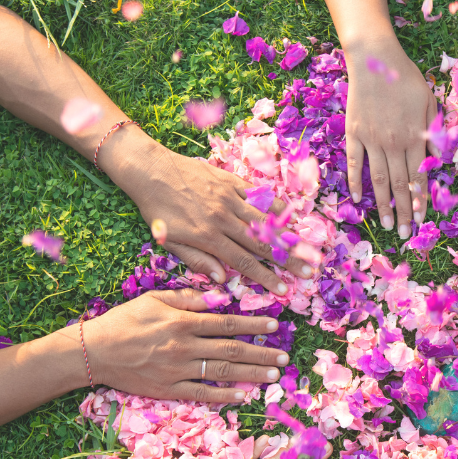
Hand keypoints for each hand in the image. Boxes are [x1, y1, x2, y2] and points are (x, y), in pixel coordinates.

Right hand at [79, 288, 287, 401]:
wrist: (94, 352)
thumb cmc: (124, 321)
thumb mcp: (154, 300)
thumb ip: (189, 299)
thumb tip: (221, 296)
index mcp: (182, 322)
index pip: (227, 323)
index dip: (254, 324)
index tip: (275, 325)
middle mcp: (184, 347)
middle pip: (232, 350)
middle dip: (262, 353)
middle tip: (284, 357)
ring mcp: (178, 371)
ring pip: (223, 373)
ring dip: (252, 374)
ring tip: (274, 375)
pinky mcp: (169, 390)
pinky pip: (203, 394)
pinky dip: (226, 395)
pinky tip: (245, 395)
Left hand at [116, 141, 312, 293]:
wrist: (149, 169)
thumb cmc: (156, 209)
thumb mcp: (168, 240)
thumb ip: (197, 260)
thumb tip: (223, 280)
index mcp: (208, 236)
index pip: (243, 262)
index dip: (265, 277)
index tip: (282, 289)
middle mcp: (223, 218)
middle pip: (261, 244)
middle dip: (287, 260)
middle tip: (308, 272)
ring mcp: (229, 198)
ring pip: (265, 221)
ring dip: (288, 237)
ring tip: (307, 249)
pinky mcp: (231, 182)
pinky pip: (259, 196)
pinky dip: (276, 207)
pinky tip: (292, 216)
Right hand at [344, 39, 436, 240]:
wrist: (374, 58)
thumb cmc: (406, 78)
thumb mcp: (429, 102)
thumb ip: (434, 132)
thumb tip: (439, 159)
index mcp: (415, 137)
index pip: (419, 176)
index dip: (420, 200)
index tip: (421, 221)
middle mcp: (393, 143)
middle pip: (399, 184)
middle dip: (403, 211)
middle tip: (404, 234)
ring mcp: (372, 140)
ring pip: (379, 179)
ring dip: (382, 204)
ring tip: (385, 225)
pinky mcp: (354, 133)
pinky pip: (355, 162)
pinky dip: (356, 181)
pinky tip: (357, 199)